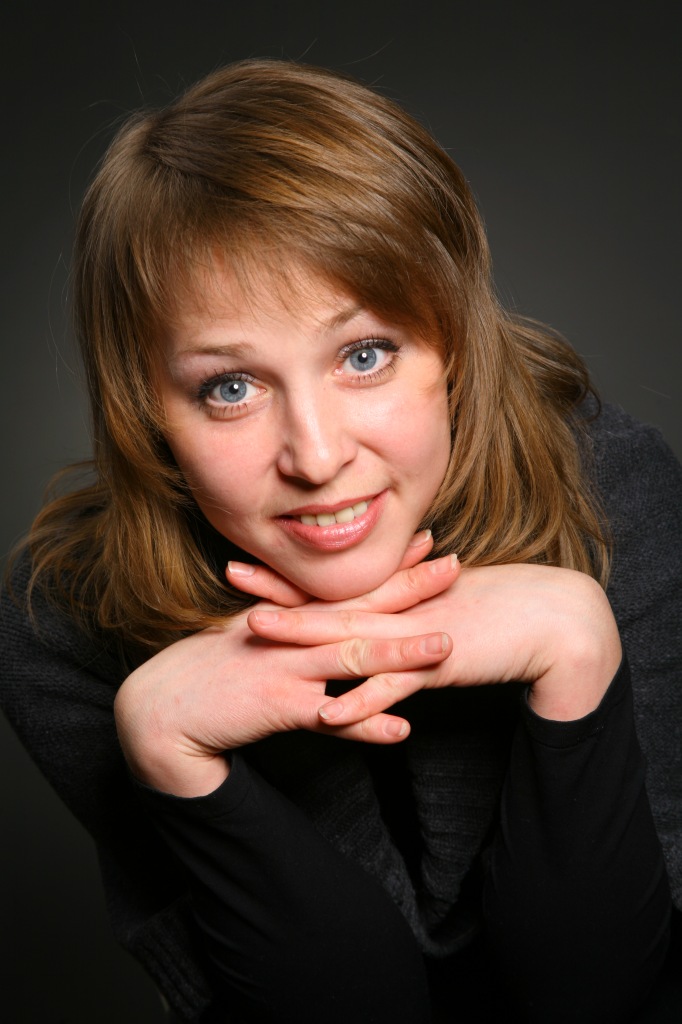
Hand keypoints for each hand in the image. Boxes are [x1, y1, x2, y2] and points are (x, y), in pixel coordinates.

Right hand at [114, 541, 459, 797]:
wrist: (167, 705)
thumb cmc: (215, 670)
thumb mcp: (259, 640)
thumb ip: (297, 630)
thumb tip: (332, 626)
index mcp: (294, 617)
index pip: (352, 586)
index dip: (392, 565)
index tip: (431, 543)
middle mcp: (295, 635)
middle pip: (362, 609)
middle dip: (410, 588)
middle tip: (455, 566)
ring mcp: (287, 668)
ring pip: (352, 657)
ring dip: (401, 652)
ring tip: (445, 647)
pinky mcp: (277, 706)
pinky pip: (329, 719)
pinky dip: (365, 725)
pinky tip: (399, 731)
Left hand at [246, 564, 621, 725]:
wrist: (551, 617)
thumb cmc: (500, 612)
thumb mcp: (442, 610)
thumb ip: (407, 615)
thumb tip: (380, 621)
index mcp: (398, 597)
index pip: (334, 586)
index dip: (289, 577)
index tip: (249, 565)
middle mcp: (399, 610)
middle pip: (329, 601)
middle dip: (280, 591)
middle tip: (232, 574)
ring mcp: (416, 635)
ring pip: (351, 636)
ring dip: (304, 635)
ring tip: (257, 634)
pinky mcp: (440, 664)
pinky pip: (393, 686)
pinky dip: (361, 700)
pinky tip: (328, 713)